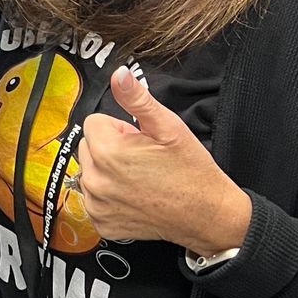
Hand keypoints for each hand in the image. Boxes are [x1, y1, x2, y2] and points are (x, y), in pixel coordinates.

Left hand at [79, 66, 251, 255]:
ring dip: (108, 172)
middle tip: (142, 158)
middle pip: (89, 146)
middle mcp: (94, 178)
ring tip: (140, 178)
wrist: (208, 215)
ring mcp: (96, 204)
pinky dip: (109, 197)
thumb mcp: (168, 127)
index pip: (94, 122)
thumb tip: (119, 75)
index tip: (140, 140)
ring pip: (90, 172)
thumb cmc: (192, 172)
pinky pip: (94, 199)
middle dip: (111, 148)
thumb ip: (137, 98)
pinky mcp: (101, 222)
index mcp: (106, 150)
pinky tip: (134, 196)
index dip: (120, 128)